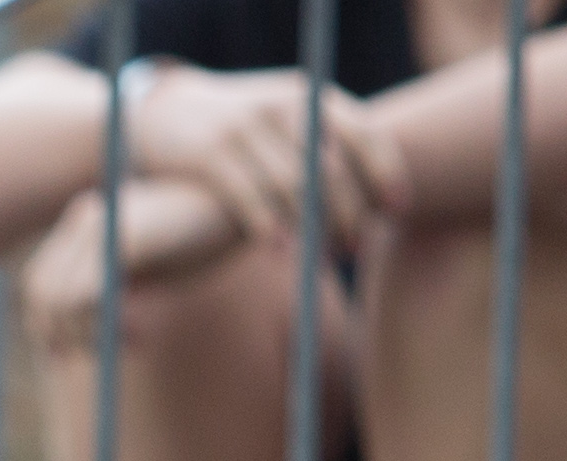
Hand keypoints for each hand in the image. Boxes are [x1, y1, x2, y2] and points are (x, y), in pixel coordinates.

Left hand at [18, 182, 250, 350]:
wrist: (248, 204)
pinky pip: (88, 296)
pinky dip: (103, 328)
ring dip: (87, 337)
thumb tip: (86, 334)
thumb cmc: (207, 238)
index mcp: (90, 221)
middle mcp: (89, 219)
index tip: (72, 355)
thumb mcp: (157, 270)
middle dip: (65, 337)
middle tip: (106, 353)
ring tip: (130, 342)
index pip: (42, 281)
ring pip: (60, 300)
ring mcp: (104, 226)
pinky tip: (138, 335)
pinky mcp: (126, 240)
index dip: (48, 327)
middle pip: (43, 293)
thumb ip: (122, 294)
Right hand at [125, 61, 407, 248]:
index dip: (386, 174)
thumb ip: (329, 151)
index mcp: (310, 97)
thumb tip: (383, 203)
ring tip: (322, 258)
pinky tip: (278, 251)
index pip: (364, 132)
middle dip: (349, 214)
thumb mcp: (288, 127)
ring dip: (313, 229)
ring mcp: (245, 127)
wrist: (168, 113)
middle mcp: (282, 106)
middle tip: (355, 248)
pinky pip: (249, 196)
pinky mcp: (210, 153)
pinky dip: (267, 226)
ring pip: (293, 186)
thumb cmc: (244, 135)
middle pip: (332, 168)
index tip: (397, 211)